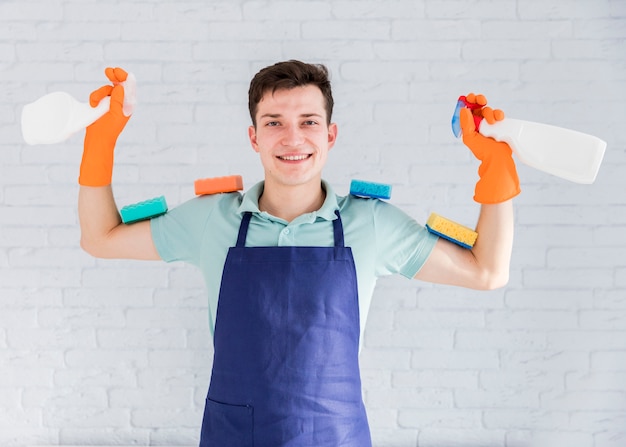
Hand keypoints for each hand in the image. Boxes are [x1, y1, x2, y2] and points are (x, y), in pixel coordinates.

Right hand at [79, 67, 130, 186]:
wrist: (98, 140)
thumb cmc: (108, 130)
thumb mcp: (115, 115)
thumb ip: (118, 101)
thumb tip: (120, 87)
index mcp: (128, 106)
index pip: (129, 87)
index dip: (124, 77)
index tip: (117, 71)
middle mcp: (121, 103)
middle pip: (120, 84)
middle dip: (114, 76)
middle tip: (108, 71)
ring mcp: (111, 104)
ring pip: (106, 89)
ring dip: (99, 93)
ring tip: (94, 103)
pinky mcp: (102, 105)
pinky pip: (99, 95)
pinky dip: (95, 97)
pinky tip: (93, 104)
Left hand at [460, 93, 519, 203]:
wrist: (497, 158)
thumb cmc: (482, 151)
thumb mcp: (470, 137)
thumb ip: (466, 124)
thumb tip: (464, 109)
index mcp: (469, 126)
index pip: (467, 109)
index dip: (468, 101)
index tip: (470, 98)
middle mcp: (478, 123)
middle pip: (477, 106)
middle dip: (479, 100)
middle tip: (481, 100)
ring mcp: (489, 123)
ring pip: (488, 109)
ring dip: (489, 112)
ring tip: (492, 121)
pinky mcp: (499, 124)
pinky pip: (498, 114)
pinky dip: (498, 113)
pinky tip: (499, 118)